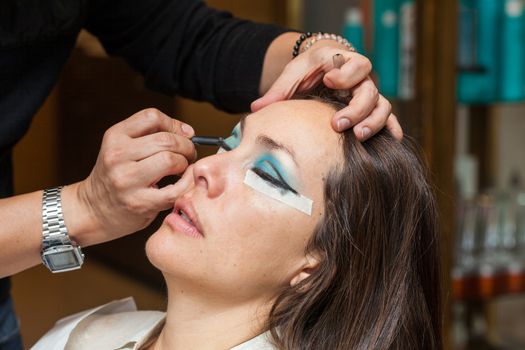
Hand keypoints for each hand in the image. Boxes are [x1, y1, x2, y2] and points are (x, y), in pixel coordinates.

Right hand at [74, 108, 196, 245]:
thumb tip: (187, 131)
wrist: (93, 210)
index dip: (173, 124)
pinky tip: (183, 183)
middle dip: (186, 146)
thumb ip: (150, 135)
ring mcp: (127, 180)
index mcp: (115, 137)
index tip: (183, 134)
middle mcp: (117, 156)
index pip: (152, 117)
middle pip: (166, 140)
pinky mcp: (139, 203)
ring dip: (185, 164)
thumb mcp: (122, 147)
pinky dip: (186, 184)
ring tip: (182, 169)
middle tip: (188, 154)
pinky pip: (174, 189)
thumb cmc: (115, 176)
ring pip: (171, 160)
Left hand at [251, 41, 402, 140]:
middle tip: (337, 125)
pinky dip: (391, 128)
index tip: (329, 81)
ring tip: (358, 137)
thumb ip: (277, 91)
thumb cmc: (308, 70)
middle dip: (355, 109)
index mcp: (343, 63)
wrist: (324, 68)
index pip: (353, 64)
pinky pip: (388, 118)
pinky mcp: (371, 109)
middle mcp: (360, 79)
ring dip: (372, 122)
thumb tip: (255, 110)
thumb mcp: (293, 74)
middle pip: (369, 91)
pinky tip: (392, 141)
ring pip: (381, 106)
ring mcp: (367, 95)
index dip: (344, 73)